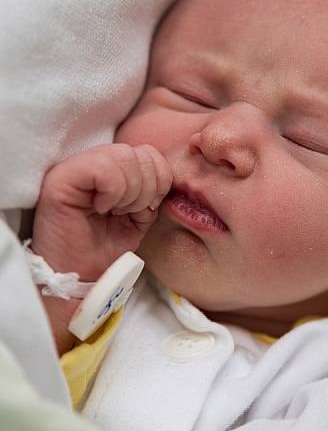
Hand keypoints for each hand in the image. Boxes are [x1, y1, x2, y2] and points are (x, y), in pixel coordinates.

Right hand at [31, 143, 171, 354]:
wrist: (84, 277)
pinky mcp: (61, 178)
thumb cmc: (106, 249)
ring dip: (129, 193)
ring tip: (114, 212)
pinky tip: (102, 208)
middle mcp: (91, 161)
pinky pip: (103, 167)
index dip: (158, 181)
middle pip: (138, 153)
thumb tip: (164, 177)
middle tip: (127, 213)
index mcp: (112, 168)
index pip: (149, 153)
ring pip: (123, 156)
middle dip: (145, 189)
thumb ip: (152, 192)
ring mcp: (74, 167)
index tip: (145, 209)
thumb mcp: (139, 217)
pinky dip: (113, 191)